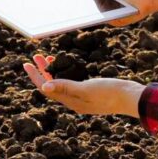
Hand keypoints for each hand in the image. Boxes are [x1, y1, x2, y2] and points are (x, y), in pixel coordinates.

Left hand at [22, 53, 145, 116]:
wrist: (131, 98)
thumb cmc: (110, 93)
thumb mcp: (86, 89)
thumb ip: (66, 87)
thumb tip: (44, 87)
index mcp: (70, 101)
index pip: (46, 88)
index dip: (35, 76)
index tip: (26, 63)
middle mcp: (74, 102)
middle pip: (52, 86)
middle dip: (42, 72)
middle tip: (36, 56)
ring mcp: (83, 99)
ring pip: (61, 85)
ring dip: (53, 72)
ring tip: (48, 58)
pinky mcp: (91, 95)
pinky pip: (71, 84)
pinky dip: (65, 75)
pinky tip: (67, 67)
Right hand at [77, 0, 157, 26]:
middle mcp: (104, 2)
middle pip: (84, 4)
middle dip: (71, 1)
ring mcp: (109, 12)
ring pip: (89, 13)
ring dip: (77, 11)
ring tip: (64, 6)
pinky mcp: (114, 20)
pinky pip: (99, 20)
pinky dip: (90, 18)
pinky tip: (81, 12)